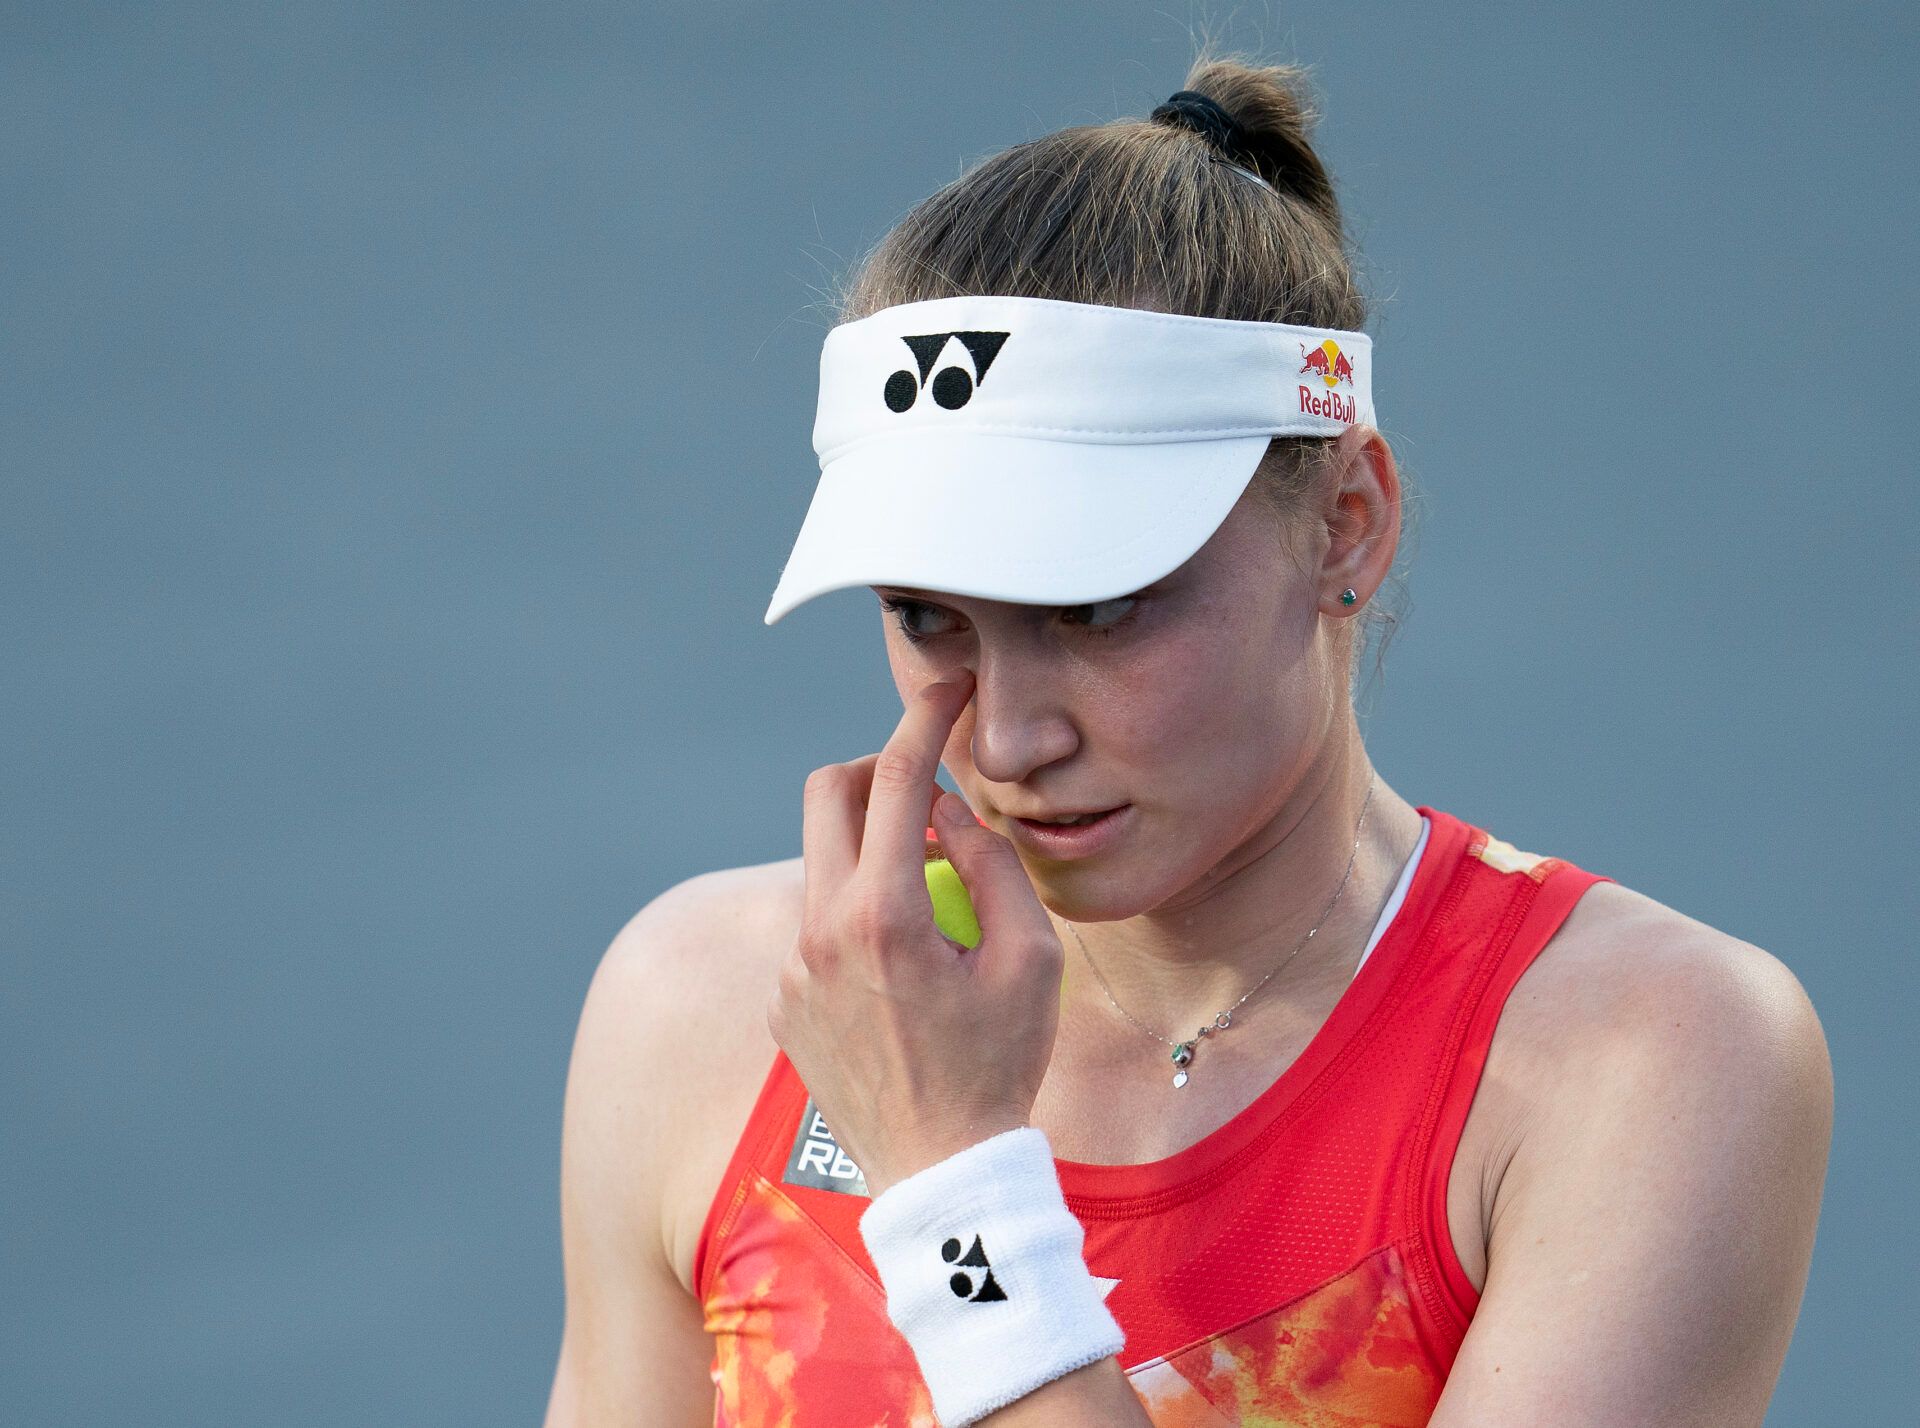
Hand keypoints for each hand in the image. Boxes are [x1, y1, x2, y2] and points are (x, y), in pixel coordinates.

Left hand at [767, 670, 1065, 1197]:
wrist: (943, 1172)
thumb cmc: (1001, 1064)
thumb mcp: (1031, 959)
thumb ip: (993, 866)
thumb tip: (949, 813)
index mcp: (883, 914)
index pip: (893, 777)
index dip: (924, 716)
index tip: (950, 687)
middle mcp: (820, 932)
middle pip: (823, 793)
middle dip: (873, 769)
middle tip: (926, 793)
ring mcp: (793, 969)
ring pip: (818, 861)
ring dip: (868, 848)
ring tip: (925, 896)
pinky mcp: (784, 1001)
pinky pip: (814, 924)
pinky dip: (854, 913)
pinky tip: (901, 968)